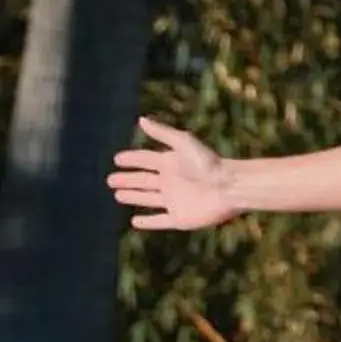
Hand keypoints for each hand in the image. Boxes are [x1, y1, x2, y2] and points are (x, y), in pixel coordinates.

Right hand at [107, 118, 240, 229]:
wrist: (230, 187)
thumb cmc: (209, 163)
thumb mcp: (183, 143)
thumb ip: (162, 132)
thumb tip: (141, 119)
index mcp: (171, 163)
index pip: (146, 160)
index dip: (132, 159)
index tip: (117, 159)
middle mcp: (171, 181)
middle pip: (144, 180)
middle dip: (127, 180)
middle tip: (110, 180)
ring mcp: (175, 200)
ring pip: (148, 198)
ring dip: (133, 197)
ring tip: (118, 195)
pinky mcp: (180, 218)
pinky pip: (159, 221)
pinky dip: (147, 222)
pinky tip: (135, 221)